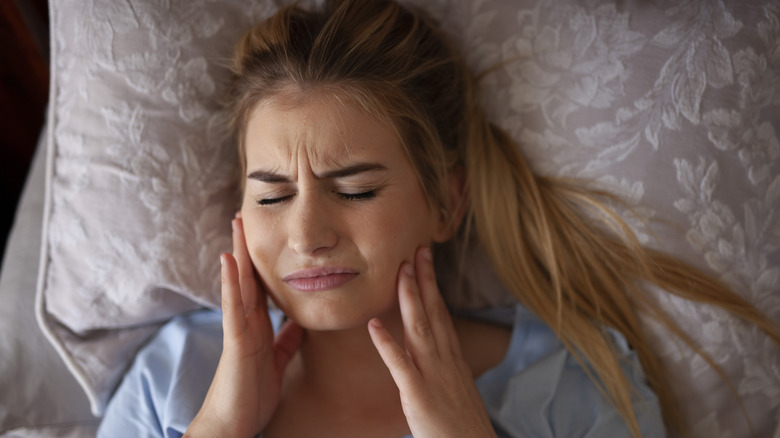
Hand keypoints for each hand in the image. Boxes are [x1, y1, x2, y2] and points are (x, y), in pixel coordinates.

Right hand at [186, 215, 303, 437]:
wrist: (234, 423)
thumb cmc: (252, 395)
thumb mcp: (276, 362)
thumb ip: (286, 341)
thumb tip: (299, 323)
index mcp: (258, 327)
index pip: (261, 287)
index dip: (263, 262)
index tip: (267, 236)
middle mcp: (246, 323)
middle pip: (248, 278)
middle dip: (248, 248)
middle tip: (246, 216)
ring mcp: (238, 330)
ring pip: (239, 285)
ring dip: (238, 254)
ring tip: (237, 225)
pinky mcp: (235, 341)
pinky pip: (234, 307)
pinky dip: (231, 282)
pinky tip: (229, 260)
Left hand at [368, 247, 496, 437]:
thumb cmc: (464, 431)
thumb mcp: (458, 394)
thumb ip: (445, 374)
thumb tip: (435, 361)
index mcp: (454, 362)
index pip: (442, 316)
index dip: (433, 287)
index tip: (426, 262)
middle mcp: (446, 363)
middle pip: (434, 313)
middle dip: (425, 280)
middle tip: (417, 250)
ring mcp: (434, 377)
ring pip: (420, 330)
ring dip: (409, 299)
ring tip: (399, 272)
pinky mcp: (418, 396)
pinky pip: (400, 366)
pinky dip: (387, 344)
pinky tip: (373, 325)